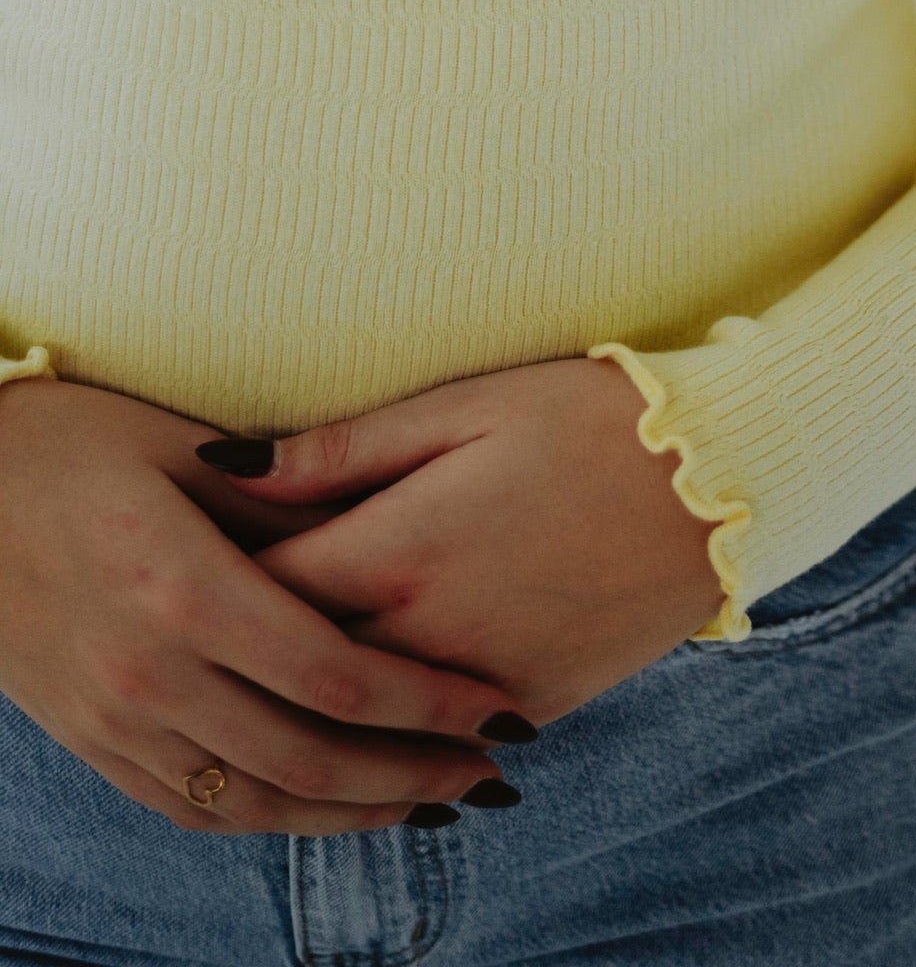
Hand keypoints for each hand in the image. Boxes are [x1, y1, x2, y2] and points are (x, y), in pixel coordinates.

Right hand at [0, 378, 521, 833]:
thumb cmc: (75, 442)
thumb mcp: (186, 449)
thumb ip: (289, 499)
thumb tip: (394, 527)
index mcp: (183, 589)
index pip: (334, 676)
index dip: (427, 705)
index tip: (498, 709)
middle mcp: (147, 673)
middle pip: (308, 756)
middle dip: (414, 774)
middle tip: (495, 774)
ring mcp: (112, 720)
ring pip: (256, 801)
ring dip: (355, 812)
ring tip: (435, 805)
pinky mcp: (91, 740)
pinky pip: (196, 807)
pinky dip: (275, 817)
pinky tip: (332, 806)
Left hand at [210, 357, 721, 726]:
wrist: (719, 477)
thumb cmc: (584, 418)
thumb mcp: (460, 407)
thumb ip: (336, 452)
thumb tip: (222, 469)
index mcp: (397, 551)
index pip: (258, 594)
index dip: (209, 581)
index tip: (175, 562)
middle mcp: (428, 636)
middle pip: (297, 674)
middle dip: (246, 657)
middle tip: (202, 635)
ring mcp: (483, 684)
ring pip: (364, 731)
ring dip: (312, 716)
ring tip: (266, 688)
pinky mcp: (536, 705)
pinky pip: (440, 746)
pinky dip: (396, 740)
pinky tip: (368, 723)